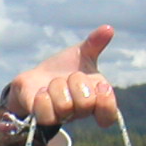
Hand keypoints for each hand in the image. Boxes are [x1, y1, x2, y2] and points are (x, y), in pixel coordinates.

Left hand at [4, 25, 118, 128]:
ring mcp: (60, 117)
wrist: (36, 78)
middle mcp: (79, 112)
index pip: (109, 116)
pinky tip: (41, 90)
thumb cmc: (64, 68)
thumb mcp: (81, 53)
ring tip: (53, 82)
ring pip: (65, 107)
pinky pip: (45, 116)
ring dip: (58, 87)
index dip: (106, 103)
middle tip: (69, 76)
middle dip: (76, 83)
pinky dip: (44, 98)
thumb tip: (108, 29)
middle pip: (85, 104)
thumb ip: (95, 43)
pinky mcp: (41, 117)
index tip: (101, 85)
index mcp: (95, 99)